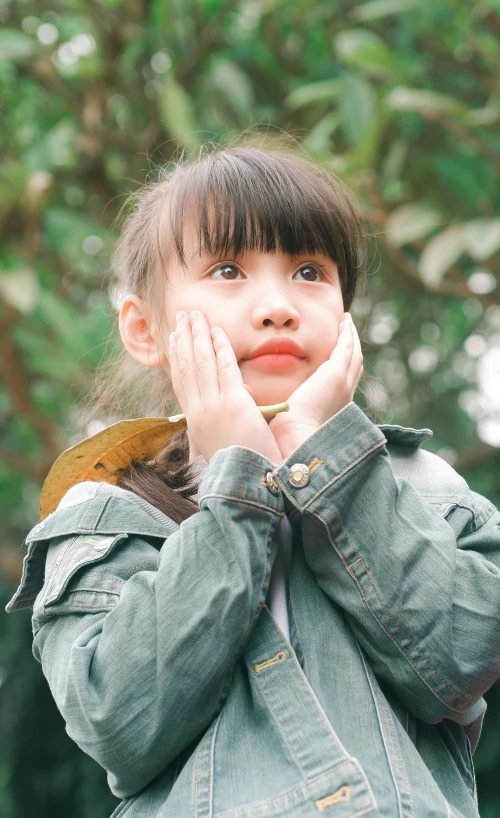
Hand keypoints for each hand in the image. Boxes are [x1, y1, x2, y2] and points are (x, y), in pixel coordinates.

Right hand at [169, 310, 282, 463]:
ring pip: (201, 363)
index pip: (181, 382)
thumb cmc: (242, 467)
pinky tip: (217, 331)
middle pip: (186, 367)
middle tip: (181, 316)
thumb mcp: (226, 440)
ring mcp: (213, 408)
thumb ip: (229, 418)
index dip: (177, 357)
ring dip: (197, 335)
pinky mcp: (233, 405)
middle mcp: (198, 412)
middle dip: (183, 338)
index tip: (173, 338)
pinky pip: (224, 369)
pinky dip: (220, 348)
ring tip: (194, 314)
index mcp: (195, 422)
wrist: (247, 485)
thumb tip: (243, 400)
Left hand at [269, 313, 362, 456]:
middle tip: (347, 333)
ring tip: (347, 322)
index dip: (340, 369)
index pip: (339, 385)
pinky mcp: (336, 374)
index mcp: (329, 410)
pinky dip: (347, 334)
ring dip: (350, 337)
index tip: (335, 357)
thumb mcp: (273, 416)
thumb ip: (263, 401)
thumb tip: (244, 389)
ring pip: (352, 355)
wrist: (292, 443)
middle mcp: (340, 397)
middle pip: (352, 368)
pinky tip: (344, 320)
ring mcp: (341, 384)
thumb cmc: (280, 439)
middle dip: (350, 350)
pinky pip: (346, 348)